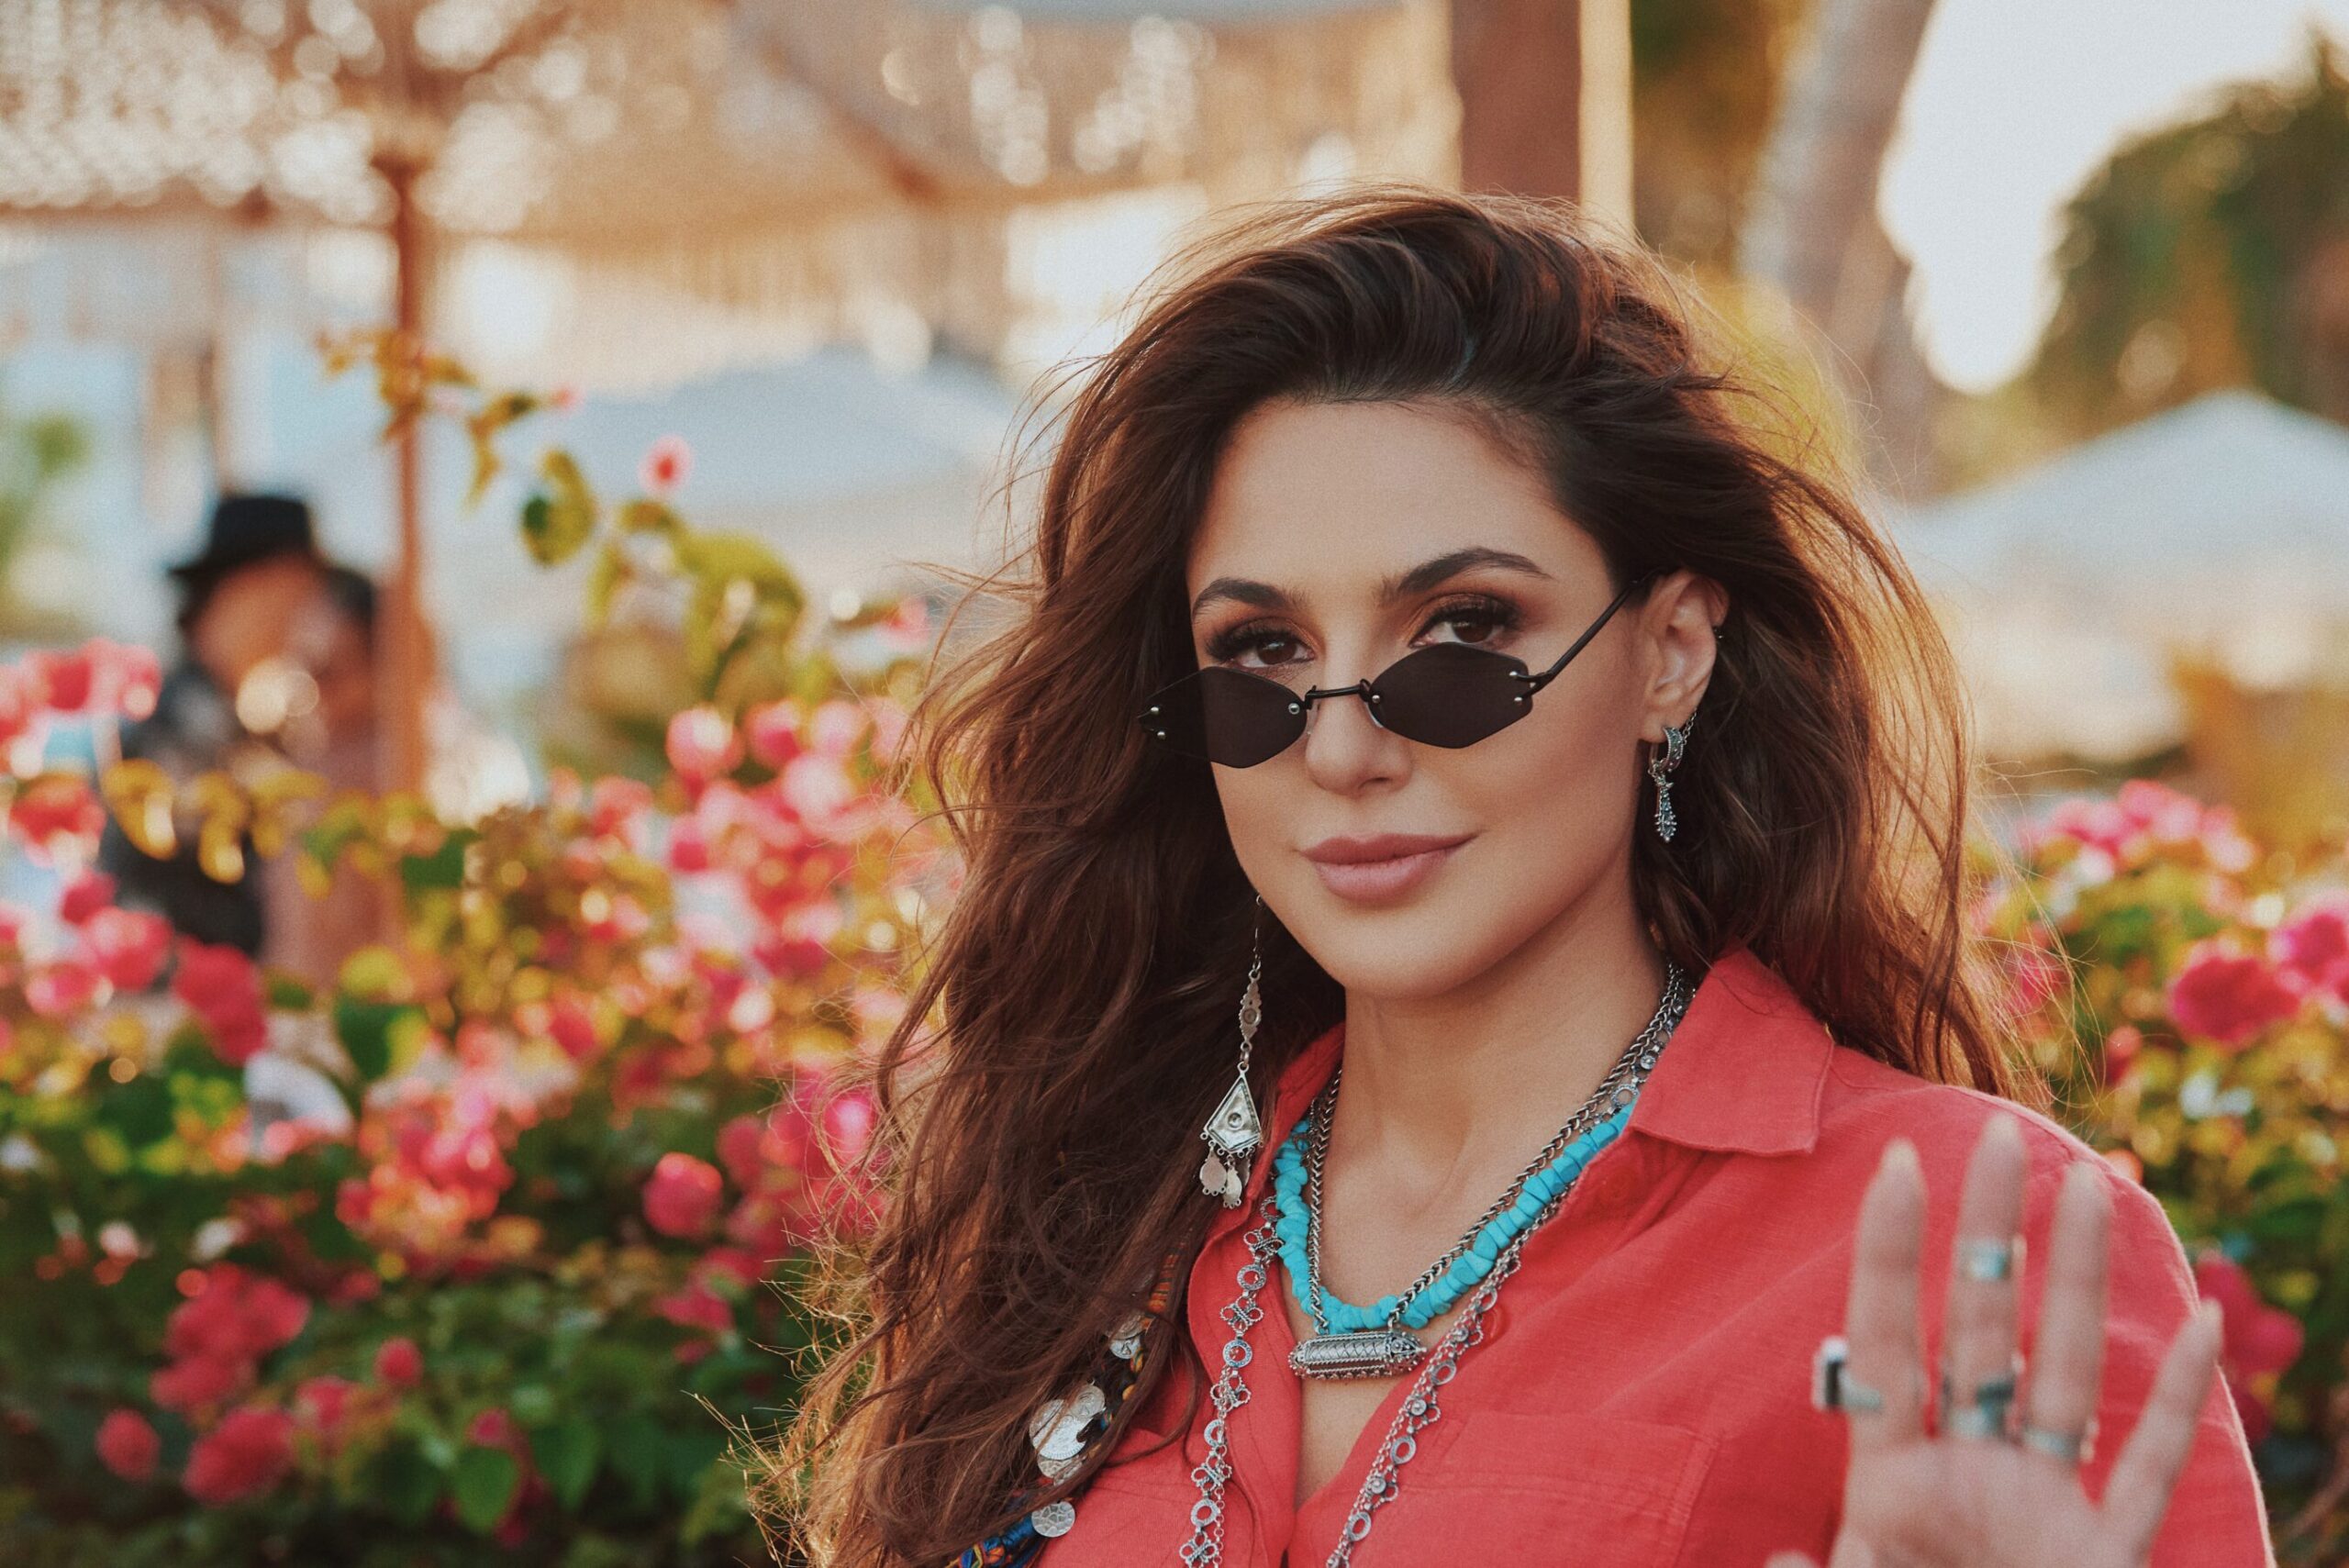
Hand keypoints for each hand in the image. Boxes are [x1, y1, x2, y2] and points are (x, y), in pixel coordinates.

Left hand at [1768, 1116, 2225, 1567]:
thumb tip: (1776, 1567)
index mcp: (1890, 1488)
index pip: (1885, 1346)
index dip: (1889, 1256)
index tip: (1896, 1162)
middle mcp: (1969, 1479)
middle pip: (1979, 1330)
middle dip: (1990, 1233)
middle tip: (2001, 1134)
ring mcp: (2042, 1515)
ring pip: (2070, 1376)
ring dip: (2082, 1288)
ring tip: (2090, 1187)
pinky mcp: (2104, 1564)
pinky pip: (2144, 1476)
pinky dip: (2177, 1409)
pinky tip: (2202, 1332)